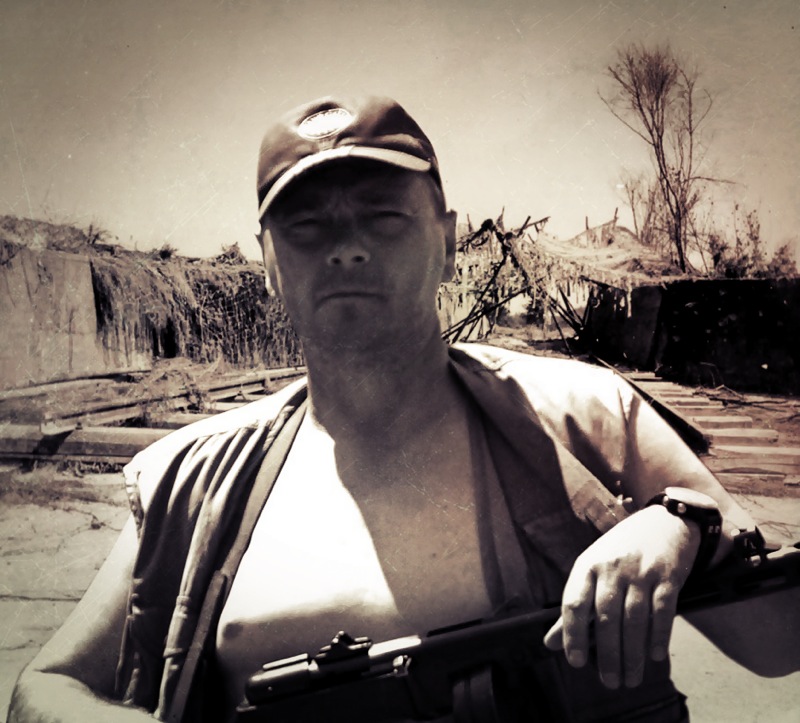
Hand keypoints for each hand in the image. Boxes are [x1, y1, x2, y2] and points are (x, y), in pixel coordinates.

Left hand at [543, 505, 699, 688]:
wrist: (665, 521)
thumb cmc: (621, 551)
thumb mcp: (593, 569)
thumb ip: (575, 607)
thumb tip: (550, 643)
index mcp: (588, 565)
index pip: (574, 602)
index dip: (572, 634)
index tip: (576, 662)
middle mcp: (612, 567)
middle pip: (605, 616)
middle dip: (607, 653)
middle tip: (610, 682)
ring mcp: (641, 570)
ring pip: (634, 618)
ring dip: (632, 653)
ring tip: (631, 679)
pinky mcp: (668, 575)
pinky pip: (662, 610)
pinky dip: (659, 635)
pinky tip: (655, 655)